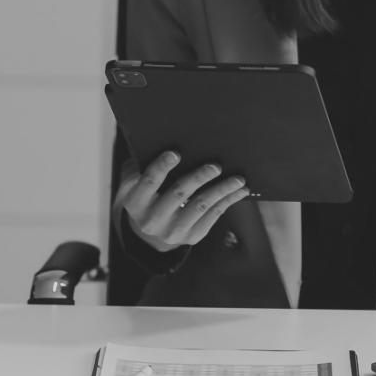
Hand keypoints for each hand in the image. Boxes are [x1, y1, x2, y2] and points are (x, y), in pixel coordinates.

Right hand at [113, 151, 250, 252]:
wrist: (152, 231)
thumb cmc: (147, 193)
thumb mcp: (135, 181)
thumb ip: (143, 164)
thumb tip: (166, 139)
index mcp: (135, 202)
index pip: (148, 182)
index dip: (161, 167)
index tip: (175, 153)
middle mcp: (152, 220)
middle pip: (178, 194)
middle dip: (198, 178)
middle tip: (216, 165)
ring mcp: (173, 231)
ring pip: (201, 206)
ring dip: (221, 190)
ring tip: (238, 179)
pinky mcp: (192, 236)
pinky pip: (213, 216)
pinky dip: (228, 201)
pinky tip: (240, 190)